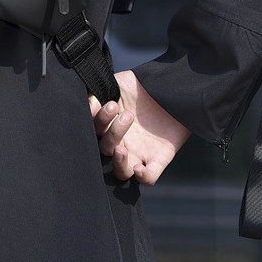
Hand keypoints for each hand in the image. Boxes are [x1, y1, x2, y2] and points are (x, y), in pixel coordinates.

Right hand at [90, 69, 190, 184]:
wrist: (172, 90)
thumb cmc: (141, 87)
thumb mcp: (119, 83)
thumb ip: (100, 91)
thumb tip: (89, 106)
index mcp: (109, 124)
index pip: (95, 129)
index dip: (99, 120)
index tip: (110, 104)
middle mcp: (121, 141)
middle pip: (105, 149)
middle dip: (114, 132)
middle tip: (128, 115)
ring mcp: (138, 152)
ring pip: (121, 172)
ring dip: (118, 163)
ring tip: (121, 149)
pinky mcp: (157, 159)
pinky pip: (149, 178)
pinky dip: (143, 177)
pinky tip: (140, 168)